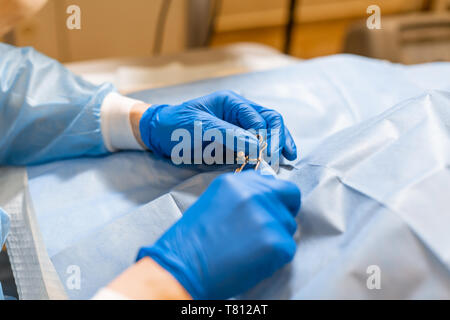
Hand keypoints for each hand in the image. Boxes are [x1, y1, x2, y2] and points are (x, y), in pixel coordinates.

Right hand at [137, 171, 300, 298]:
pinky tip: (252, 261)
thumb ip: (241, 195)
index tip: (269, 207)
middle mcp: (254, 194)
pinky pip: (288, 248)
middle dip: (285, 210)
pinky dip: (275, 258)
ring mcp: (266, 217)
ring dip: (276, 237)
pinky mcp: (276, 242)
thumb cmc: (192, 242)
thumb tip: (265, 198)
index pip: (274, 182)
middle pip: (290, 196)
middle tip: (269, 228)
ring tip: (249, 248)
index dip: (274, 196)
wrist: (182, 268)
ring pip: (289, 225)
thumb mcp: (213, 202)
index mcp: (236, 182)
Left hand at [138, 90, 296, 163]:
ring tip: (287, 159)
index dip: (267, 137)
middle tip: (280, 159)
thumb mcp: (200, 126)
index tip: (266, 156)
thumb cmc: (176, 126)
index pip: (260, 118)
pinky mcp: (235, 142)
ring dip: (278, 145)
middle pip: (270, 122)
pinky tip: (276, 160)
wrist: (159, 136)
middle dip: (279, 139)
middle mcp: (239, 112)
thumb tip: (257, 147)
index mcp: (232, 103)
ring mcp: (239, 127)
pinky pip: (256, 146)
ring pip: (268, 133)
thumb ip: (229, 135)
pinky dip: (267, 152)